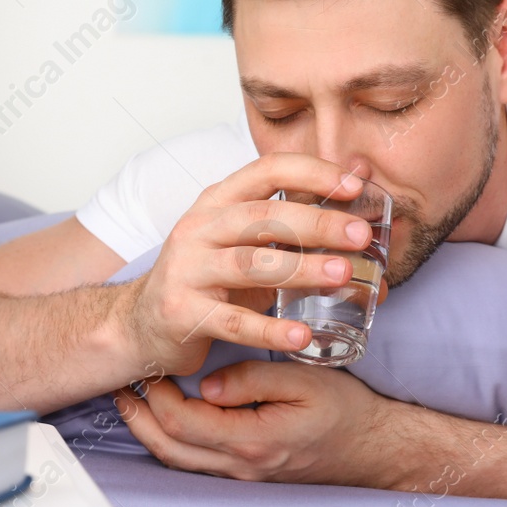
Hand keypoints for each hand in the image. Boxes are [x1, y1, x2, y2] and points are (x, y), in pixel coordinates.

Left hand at [111, 360, 387, 484]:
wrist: (374, 449)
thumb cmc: (345, 411)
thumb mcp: (304, 380)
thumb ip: (252, 379)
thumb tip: (207, 383)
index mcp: (252, 440)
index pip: (184, 423)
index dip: (158, 396)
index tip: (151, 367)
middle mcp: (242, 464)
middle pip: (170, 448)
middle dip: (139, 417)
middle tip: (124, 385)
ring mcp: (243, 473)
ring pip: (179, 460)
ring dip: (150, 430)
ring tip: (133, 400)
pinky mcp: (247, 472)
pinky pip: (197, 462)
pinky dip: (173, 440)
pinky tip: (167, 417)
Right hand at [115, 151, 373, 378]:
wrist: (141, 323)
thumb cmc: (208, 279)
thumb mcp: (244, 242)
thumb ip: (298, 222)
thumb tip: (365, 197)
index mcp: (218, 202)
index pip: (266, 170)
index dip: (312, 172)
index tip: (355, 184)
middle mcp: (199, 229)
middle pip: (263, 216)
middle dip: (317, 222)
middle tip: (361, 234)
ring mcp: (187, 270)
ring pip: (250, 264)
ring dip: (301, 268)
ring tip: (344, 274)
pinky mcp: (183, 313)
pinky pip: (233, 322)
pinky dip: (270, 329)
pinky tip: (302, 336)